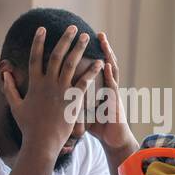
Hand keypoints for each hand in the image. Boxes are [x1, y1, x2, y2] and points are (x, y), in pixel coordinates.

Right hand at [1, 25, 100, 157]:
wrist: (41, 142)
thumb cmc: (28, 126)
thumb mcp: (16, 106)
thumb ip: (10, 88)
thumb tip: (4, 74)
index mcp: (34, 84)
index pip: (35, 57)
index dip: (38, 42)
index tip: (42, 29)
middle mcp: (47, 83)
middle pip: (56, 55)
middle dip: (64, 39)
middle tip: (72, 27)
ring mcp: (60, 90)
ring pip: (71, 63)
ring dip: (78, 48)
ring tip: (85, 37)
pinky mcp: (72, 99)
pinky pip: (84, 81)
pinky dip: (91, 71)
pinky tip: (99, 62)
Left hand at [87, 32, 136, 150]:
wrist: (114, 141)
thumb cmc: (99, 127)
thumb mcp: (85, 110)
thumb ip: (76, 100)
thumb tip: (59, 96)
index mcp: (99, 87)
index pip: (96, 66)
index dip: (93, 54)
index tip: (85, 41)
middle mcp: (107, 87)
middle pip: (105, 63)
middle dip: (102, 48)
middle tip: (98, 33)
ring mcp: (112, 93)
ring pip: (111, 70)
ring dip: (108, 55)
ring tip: (104, 42)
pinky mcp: (115, 103)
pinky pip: (112, 86)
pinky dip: (109, 74)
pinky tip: (106, 64)